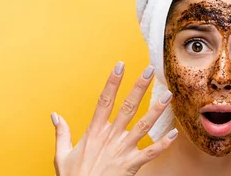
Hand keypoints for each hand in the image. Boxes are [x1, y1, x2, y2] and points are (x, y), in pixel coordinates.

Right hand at [52, 62, 177, 175]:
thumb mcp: (62, 154)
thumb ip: (62, 133)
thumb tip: (55, 116)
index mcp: (94, 132)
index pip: (104, 100)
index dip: (112, 82)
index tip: (120, 65)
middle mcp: (110, 137)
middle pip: (127, 107)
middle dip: (139, 87)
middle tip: (149, 70)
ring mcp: (122, 150)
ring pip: (143, 126)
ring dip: (157, 110)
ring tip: (168, 95)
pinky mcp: (131, 165)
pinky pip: (150, 153)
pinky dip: (163, 144)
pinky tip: (175, 133)